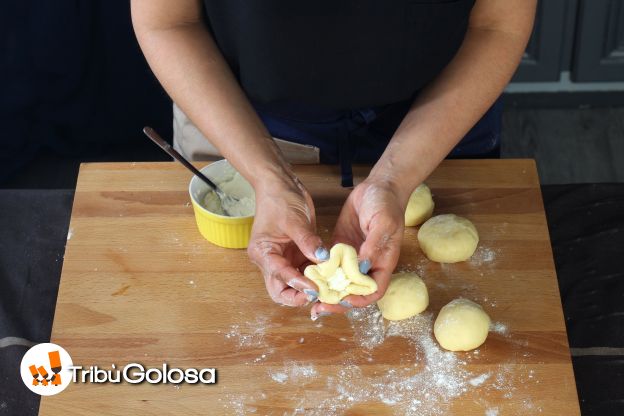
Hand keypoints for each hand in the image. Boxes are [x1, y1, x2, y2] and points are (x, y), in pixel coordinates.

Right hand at [247, 176, 327, 305]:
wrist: (280, 184)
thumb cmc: (280, 198)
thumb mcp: (294, 219)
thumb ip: (307, 240)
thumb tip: (322, 258)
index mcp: (263, 252)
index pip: (279, 275)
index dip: (297, 284)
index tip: (315, 288)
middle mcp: (270, 260)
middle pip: (280, 291)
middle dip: (298, 297)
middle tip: (320, 294)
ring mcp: (284, 259)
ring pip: (293, 286)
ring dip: (309, 289)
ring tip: (328, 288)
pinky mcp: (296, 256)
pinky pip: (305, 273)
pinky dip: (316, 277)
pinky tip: (331, 276)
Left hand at [310, 178, 406, 317]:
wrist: (377, 186)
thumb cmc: (386, 205)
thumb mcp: (383, 224)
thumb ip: (373, 247)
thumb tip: (361, 269)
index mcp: (382, 263)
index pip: (373, 291)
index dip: (359, 300)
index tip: (343, 300)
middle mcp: (367, 265)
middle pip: (353, 291)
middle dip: (337, 301)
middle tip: (319, 306)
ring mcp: (353, 257)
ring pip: (340, 281)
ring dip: (327, 290)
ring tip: (310, 296)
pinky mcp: (341, 247)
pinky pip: (331, 265)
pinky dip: (321, 273)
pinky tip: (308, 276)